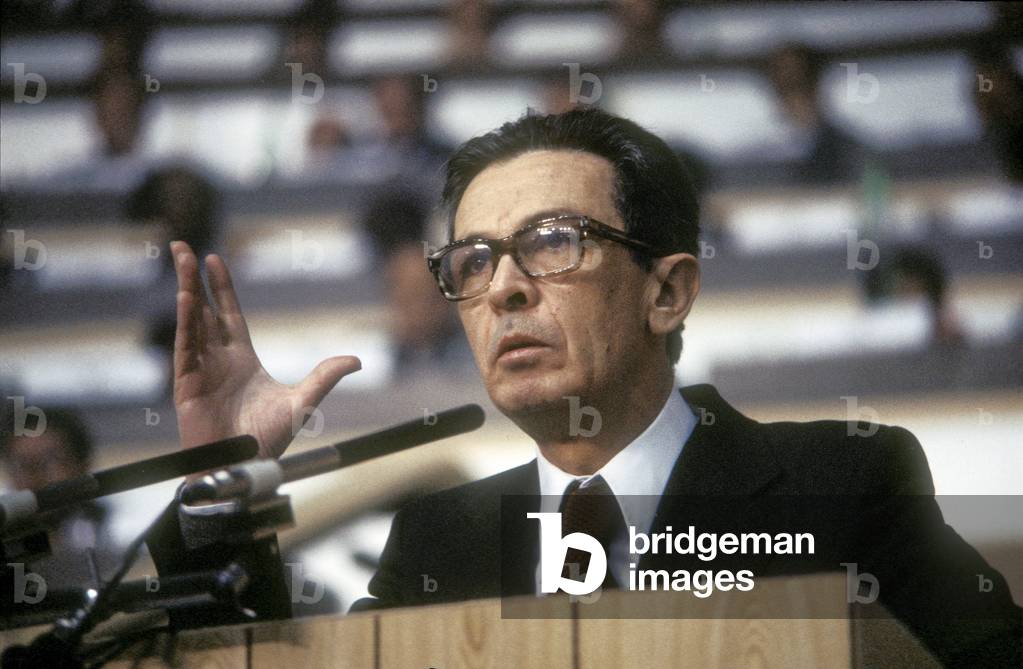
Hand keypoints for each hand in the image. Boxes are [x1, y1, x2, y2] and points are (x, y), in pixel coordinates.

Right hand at [171, 241, 360, 458]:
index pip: (228, 313)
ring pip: (191, 322)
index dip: (220, 287)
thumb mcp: (302, 401)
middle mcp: (218, 359)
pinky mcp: (187, 385)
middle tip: (183, 248)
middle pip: (203, 309)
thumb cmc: (268, 441)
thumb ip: (325, 376)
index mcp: (242, 358)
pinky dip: (185, 323)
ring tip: (183, 259)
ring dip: (186, 291)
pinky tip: (186, 300)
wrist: (246, 469)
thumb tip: (357, 359)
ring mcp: (200, 369)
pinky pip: (185, 348)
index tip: (214, 259)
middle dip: (193, 279)